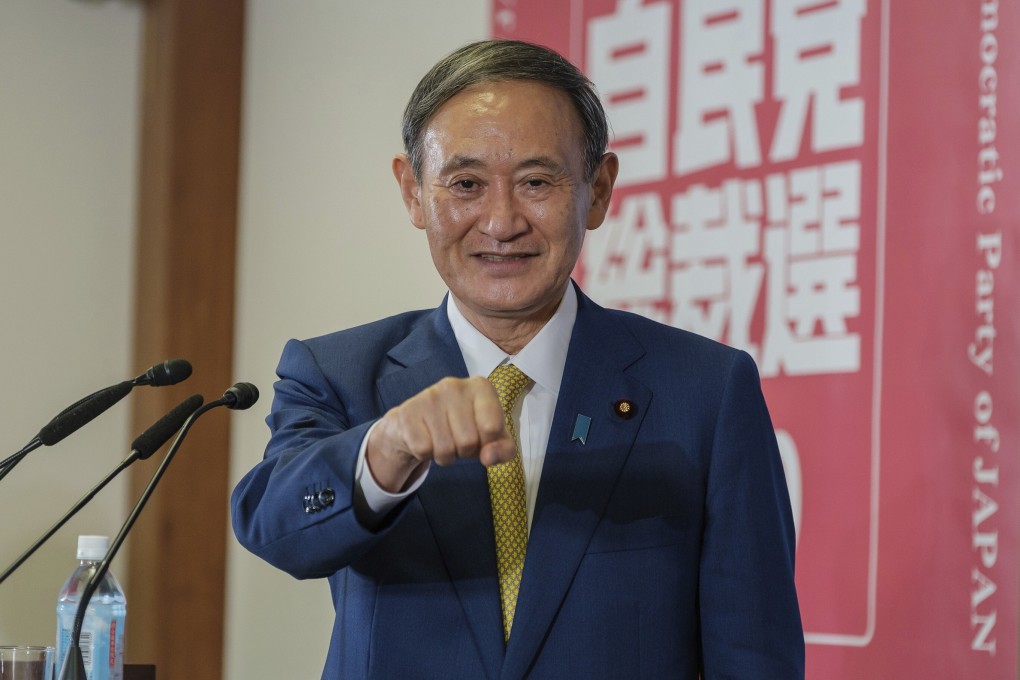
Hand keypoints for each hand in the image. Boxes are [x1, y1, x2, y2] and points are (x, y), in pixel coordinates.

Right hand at [365, 376, 515, 492]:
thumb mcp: (491, 438)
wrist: (418, 424)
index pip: (493, 428)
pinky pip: (423, 450)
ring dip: (446, 456)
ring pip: (445, 449)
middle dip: (464, 451)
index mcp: (480, 387)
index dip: (487, 442)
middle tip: (457, 439)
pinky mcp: (407, 412)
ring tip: (443, 440)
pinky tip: (425, 439)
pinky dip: (425, 454)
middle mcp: (454, 385)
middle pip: (468, 441)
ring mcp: (429, 396)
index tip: (480, 434)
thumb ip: (503, 449)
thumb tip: (489, 458)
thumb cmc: (463, 428)